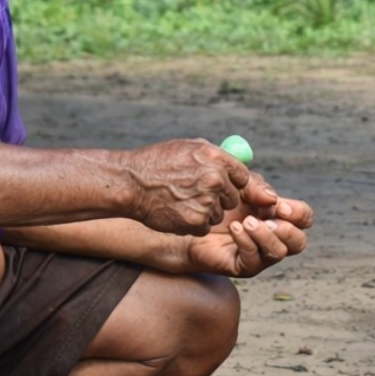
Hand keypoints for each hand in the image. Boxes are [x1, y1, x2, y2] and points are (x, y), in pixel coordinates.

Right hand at [125, 139, 252, 235]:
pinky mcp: (196, 222)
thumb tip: (236, 167)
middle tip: (199, 196)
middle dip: (220, 199)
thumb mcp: (189, 148)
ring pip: (219, 214)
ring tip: (182, 201)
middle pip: (233, 198)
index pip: (243, 176)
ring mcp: (207, 202)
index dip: (235, 184)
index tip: (227, 187)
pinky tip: (177, 213)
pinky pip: (205, 227)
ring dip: (205, 212)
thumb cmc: (157, 162)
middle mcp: (216, 180)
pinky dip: (193, 224)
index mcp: (217, 159)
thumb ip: (216, 157)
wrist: (131, 183)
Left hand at [185, 179, 313, 277]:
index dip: (298, 213)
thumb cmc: (219, 203)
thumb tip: (274, 201)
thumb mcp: (240, 186)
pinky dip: (247, 242)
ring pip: (279, 253)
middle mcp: (274, 238)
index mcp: (279, 216)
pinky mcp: (244, 267)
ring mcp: (260, 255)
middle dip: (286, 229)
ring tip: (246, 222)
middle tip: (266, 218)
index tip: (280, 206)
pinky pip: (255, 259)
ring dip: (265, 236)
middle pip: (299, 242)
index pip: (304, 218)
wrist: (192, 220)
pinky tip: (234, 228)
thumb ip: (258, 188)